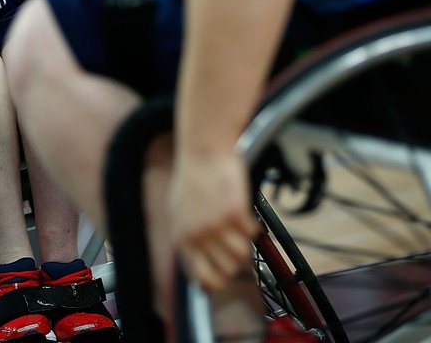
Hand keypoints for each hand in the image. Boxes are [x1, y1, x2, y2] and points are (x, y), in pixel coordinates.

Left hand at [168, 149, 257, 292]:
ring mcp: (215, 224)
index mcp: (180, 236)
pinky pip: (252, 233)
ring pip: (242, 255)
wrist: (202, 149)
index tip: (225, 280)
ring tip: (239, 227)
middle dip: (234, 261)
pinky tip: (244, 214)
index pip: (200, 277)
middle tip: (235, 245)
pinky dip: (252, 227)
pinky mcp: (234, 213)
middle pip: (226, 270)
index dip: (216, 283)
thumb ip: (188, 236)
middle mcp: (196, 234)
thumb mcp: (179, 210)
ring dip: (244, 243)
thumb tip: (199, 264)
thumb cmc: (192, 177)